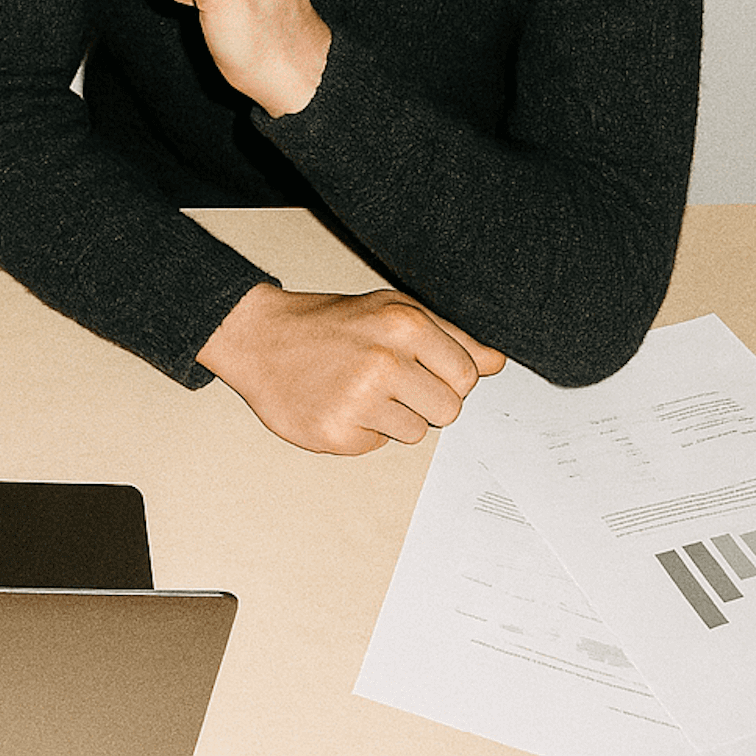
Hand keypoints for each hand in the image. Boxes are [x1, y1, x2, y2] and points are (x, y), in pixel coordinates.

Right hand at [197, 282, 506, 454]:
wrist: (259, 338)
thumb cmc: (332, 324)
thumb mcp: (392, 310)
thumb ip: (450, 337)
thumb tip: (496, 364)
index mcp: (403, 324)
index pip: (468, 377)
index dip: (449, 377)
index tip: (423, 369)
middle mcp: (383, 362)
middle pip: (449, 412)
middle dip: (427, 402)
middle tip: (391, 383)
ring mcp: (358, 401)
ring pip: (416, 434)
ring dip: (394, 418)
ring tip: (360, 390)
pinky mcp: (335, 434)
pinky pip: (378, 446)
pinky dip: (363, 430)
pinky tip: (340, 404)